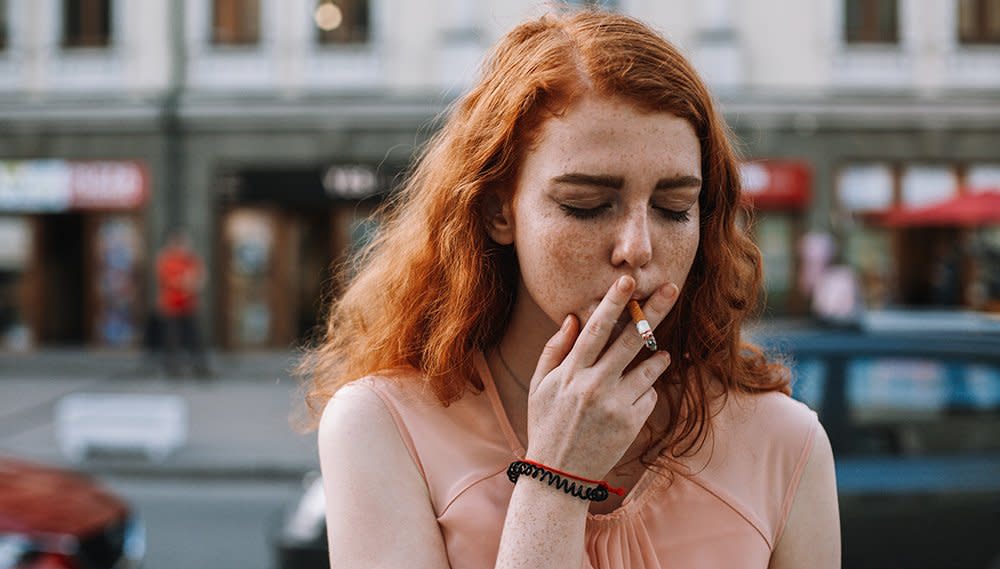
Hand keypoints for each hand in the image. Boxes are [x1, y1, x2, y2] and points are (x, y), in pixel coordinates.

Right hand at [524, 276, 679, 479]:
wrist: (558, 475)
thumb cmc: (546, 424)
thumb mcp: (539, 386)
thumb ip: (555, 350)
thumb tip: (572, 318)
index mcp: (570, 373)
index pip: (596, 329)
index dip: (613, 303)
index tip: (628, 281)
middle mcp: (594, 385)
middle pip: (631, 340)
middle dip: (654, 311)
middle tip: (672, 288)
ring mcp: (615, 406)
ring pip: (650, 368)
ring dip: (658, 357)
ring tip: (659, 355)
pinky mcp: (631, 424)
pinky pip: (649, 396)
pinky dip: (644, 392)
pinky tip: (630, 401)